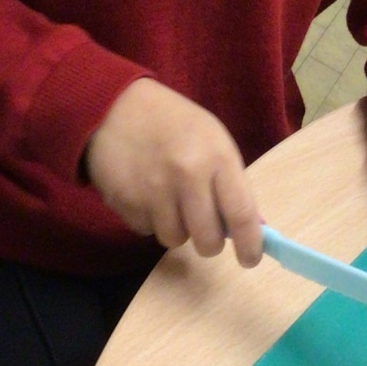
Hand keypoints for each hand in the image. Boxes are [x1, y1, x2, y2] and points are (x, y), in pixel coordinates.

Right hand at [84, 78, 261, 264]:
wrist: (113, 106)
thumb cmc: (173, 122)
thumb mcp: (213, 139)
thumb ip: (231, 182)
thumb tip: (254, 226)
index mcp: (217, 157)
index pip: (242, 215)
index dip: (250, 245)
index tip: (250, 259)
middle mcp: (187, 176)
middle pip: (207, 240)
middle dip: (209, 242)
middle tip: (205, 231)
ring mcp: (154, 192)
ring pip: (175, 239)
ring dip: (177, 228)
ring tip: (170, 199)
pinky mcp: (125, 203)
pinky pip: (146, 231)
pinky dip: (150, 220)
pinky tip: (146, 192)